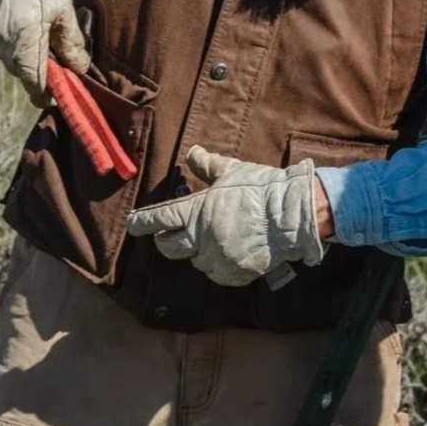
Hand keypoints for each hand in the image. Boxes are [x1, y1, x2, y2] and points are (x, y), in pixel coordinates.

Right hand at [0, 0, 89, 103]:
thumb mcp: (63, 12)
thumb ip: (71, 44)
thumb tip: (79, 69)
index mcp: (25, 44)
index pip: (34, 83)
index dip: (44, 92)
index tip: (53, 94)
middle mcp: (1, 46)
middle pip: (21, 70)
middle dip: (36, 67)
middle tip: (50, 53)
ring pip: (7, 57)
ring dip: (20, 51)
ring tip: (31, 26)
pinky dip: (5, 39)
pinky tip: (14, 20)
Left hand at [126, 146, 327, 286]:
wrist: (292, 215)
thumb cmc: (261, 189)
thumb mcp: (232, 171)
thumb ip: (208, 165)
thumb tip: (192, 151)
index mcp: (195, 211)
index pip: (157, 219)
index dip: (142, 222)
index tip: (134, 224)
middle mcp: (200, 238)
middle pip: (169, 247)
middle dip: (167, 241)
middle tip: (172, 236)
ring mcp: (216, 258)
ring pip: (196, 261)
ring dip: (200, 252)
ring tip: (216, 241)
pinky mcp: (233, 273)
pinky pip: (217, 274)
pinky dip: (220, 266)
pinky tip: (232, 254)